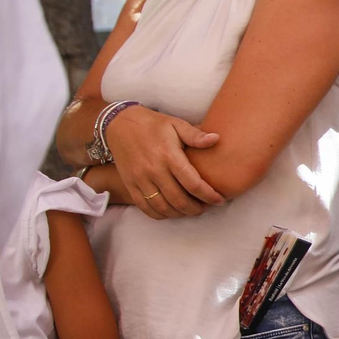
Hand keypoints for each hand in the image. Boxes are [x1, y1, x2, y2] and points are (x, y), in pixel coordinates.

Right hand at [103, 106, 223, 219]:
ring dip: (180, 214)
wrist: (118, 124)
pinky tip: (171, 212)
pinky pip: (145, 207)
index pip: (193, 183)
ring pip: (162, 207)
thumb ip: (195, 135)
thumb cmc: (152, 124)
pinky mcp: (130, 184)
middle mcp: (154, 170)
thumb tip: (216, 139)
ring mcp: (140, 179)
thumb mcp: (175, 124)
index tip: (220, 200)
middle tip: (206, 207)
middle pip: (179, 200)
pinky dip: (160, 214)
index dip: (209, 195)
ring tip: (191, 210)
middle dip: (196, 209)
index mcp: (168, 155)